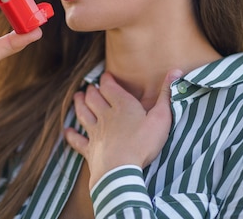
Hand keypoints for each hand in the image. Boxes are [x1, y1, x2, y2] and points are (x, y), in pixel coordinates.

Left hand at [65, 69, 182, 188]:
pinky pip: (77, 140)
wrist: (120, 170)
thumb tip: (176, 71)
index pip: (109, 87)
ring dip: (79, 104)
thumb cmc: (143, 144)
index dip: (107, 80)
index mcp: (122, 106)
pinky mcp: (90, 150)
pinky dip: (71, 135)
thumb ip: (167, 95)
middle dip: (91, 91)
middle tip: (90, 87)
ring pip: (83, 114)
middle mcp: (105, 116)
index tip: (106, 76)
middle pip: (93, 98)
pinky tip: (67, 131)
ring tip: (77, 97)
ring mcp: (95, 133)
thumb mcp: (162, 118)